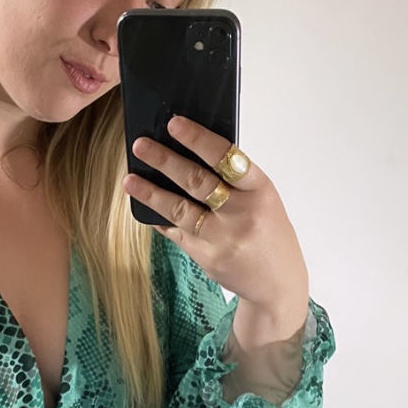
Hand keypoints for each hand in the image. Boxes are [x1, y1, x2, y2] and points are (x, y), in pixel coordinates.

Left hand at [123, 115, 308, 339]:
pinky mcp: (206, 257)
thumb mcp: (264, 201)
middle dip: (165, 161)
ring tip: (130, 180)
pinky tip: (144, 207)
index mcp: (261, 190)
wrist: (277, 283)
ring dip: (151, 193)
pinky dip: (160, 218)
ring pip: (179, 209)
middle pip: (197, 181)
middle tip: (141, 145)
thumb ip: (235, 182)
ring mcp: (222, 238)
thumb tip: (189, 155)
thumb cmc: (270, 234)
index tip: (174, 124)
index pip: (227, 157)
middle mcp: (241, 213)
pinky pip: (176, 232)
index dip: (198, 139)